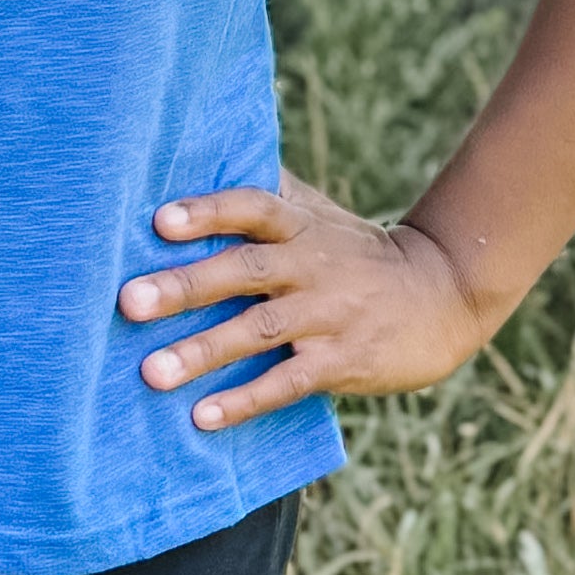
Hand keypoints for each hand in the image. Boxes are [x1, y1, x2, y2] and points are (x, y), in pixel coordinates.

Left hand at [118, 173, 495, 430]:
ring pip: (260, 330)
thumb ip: (269, 197)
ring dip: (204, 351)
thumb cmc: (360, 256)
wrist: (445, 295)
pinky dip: (246, 399)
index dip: (208, 212)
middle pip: (244, 270)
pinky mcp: (344, 361)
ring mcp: (328, 315)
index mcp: (301, 227)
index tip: (160, 221)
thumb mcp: (321, 217)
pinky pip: (289, 382)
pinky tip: (203, 415)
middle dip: (186, 285)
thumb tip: (206, 159)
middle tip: (129, 301)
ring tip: (152, 373)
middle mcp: (311, 266)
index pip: (252, 208)